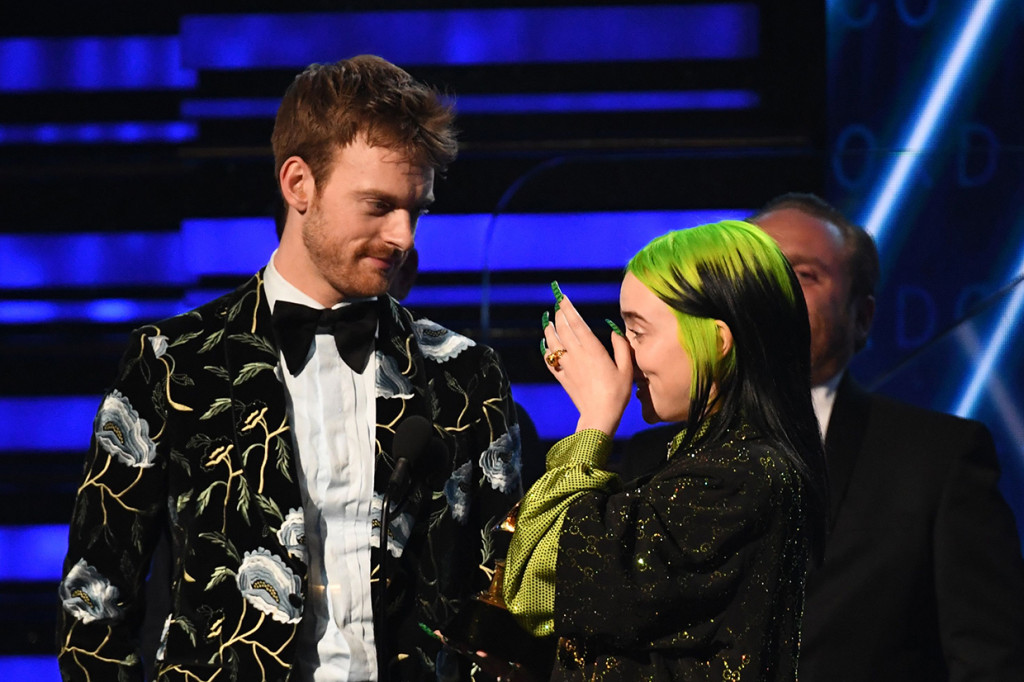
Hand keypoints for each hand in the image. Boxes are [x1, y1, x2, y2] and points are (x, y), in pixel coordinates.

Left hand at [543, 294, 633, 436]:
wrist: (600, 415)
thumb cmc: (617, 393)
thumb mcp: (627, 369)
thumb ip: (622, 347)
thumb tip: (614, 331)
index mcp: (593, 350)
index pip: (577, 324)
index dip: (569, 309)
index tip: (563, 298)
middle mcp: (577, 355)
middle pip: (563, 329)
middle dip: (558, 315)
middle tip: (557, 305)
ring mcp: (567, 366)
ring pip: (553, 342)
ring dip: (549, 329)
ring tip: (548, 321)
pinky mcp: (561, 377)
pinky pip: (549, 360)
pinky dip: (546, 350)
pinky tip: (546, 344)